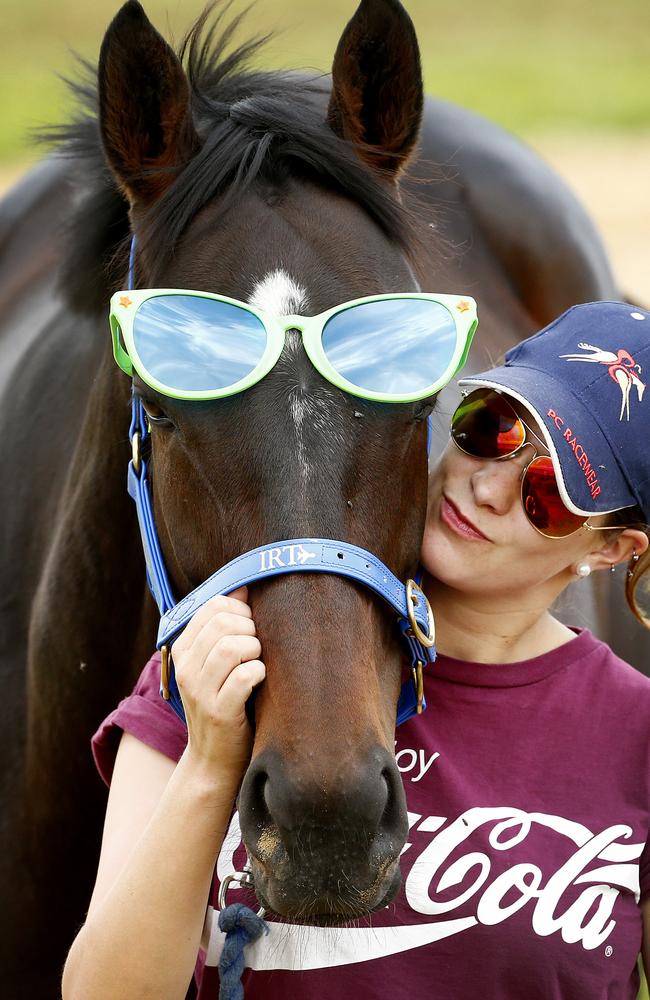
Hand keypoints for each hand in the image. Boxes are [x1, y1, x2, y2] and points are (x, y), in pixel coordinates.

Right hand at [171, 587, 264, 784]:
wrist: (213, 760)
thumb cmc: (225, 702)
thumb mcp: (216, 663)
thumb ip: (225, 627)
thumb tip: (244, 588)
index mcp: (183, 649)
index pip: (213, 607)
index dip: (241, 610)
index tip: (250, 627)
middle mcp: (186, 667)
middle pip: (224, 623)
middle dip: (251, 629)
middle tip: (258, 648)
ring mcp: (200, 691)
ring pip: (234, 646)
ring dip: (257, 650)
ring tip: (258, 663)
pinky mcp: (219, 712)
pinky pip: (246, 676)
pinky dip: (260, 673)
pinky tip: (260, 680)